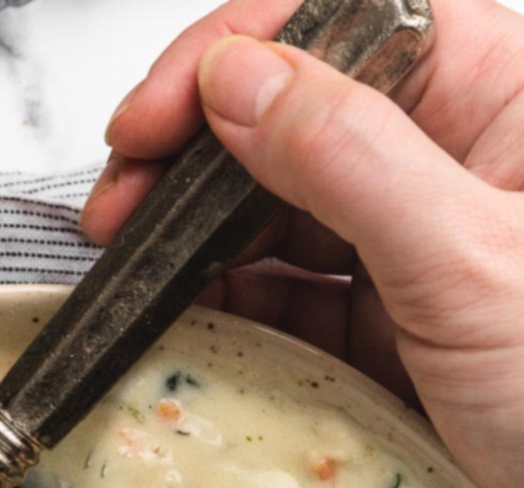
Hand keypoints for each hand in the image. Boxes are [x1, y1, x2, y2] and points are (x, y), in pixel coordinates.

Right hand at [81, 0, 523, 487]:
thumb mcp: (467, 263)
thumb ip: (350, 157)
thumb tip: (240, 79)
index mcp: (504, 103)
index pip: (350, 22)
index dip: (243, 49)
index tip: (158, 113)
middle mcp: (455, 170)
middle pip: (296, 114)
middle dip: (195, 149)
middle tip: (119, 198)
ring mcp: (413, 257)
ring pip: (278, 213)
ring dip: (195, 233)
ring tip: (130, 264)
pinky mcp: (383, 339)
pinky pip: (285, 304)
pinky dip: (225, 310)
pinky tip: (181, 318)